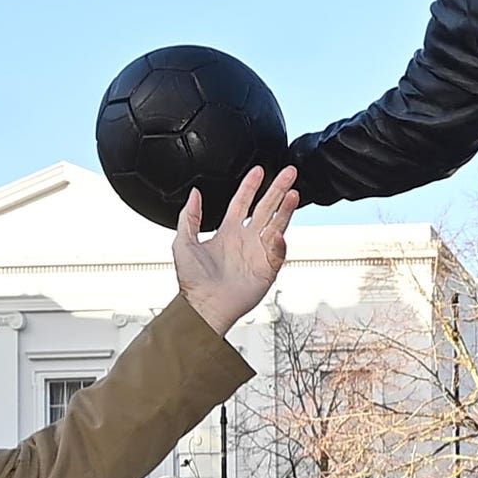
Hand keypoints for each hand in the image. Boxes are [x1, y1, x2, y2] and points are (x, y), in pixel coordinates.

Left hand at [174, 165, 299, 335]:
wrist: (204, 306)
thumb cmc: (192, 281)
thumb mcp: (183, 242)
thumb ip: (189, 216)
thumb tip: (194, 194)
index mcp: (227, 232)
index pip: (242, 202)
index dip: (251, 186)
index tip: (258, 171)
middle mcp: (245, 240)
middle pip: (266, 208)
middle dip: (277, 189)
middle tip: (289, 173)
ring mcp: (258, 253)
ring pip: (277, 225)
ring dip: (286, 209)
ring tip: (294, 194)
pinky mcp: (267, 269)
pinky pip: (278, 252)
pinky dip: (279, 242)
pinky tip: (278, 232)